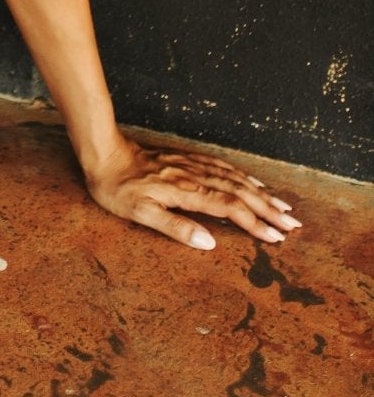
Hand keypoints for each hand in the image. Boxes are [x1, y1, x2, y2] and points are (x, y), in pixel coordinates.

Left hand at [85, 135, 301, 251]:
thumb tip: (209, 243)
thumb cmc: (117, 188)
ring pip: (234, 178)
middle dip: (268, 209)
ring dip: (261, 192)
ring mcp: (192, 165)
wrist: (102, 152)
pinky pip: (222, 166)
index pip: (229, 208)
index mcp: (186, 192)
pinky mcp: (186, 159)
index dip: (255, 223)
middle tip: (293, 225)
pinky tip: (253, 181)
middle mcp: (194, 176)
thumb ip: (176, 228)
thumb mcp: (140, 213)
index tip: (276, 237)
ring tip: (282, 206)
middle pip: (239, 192)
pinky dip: (243, 175)